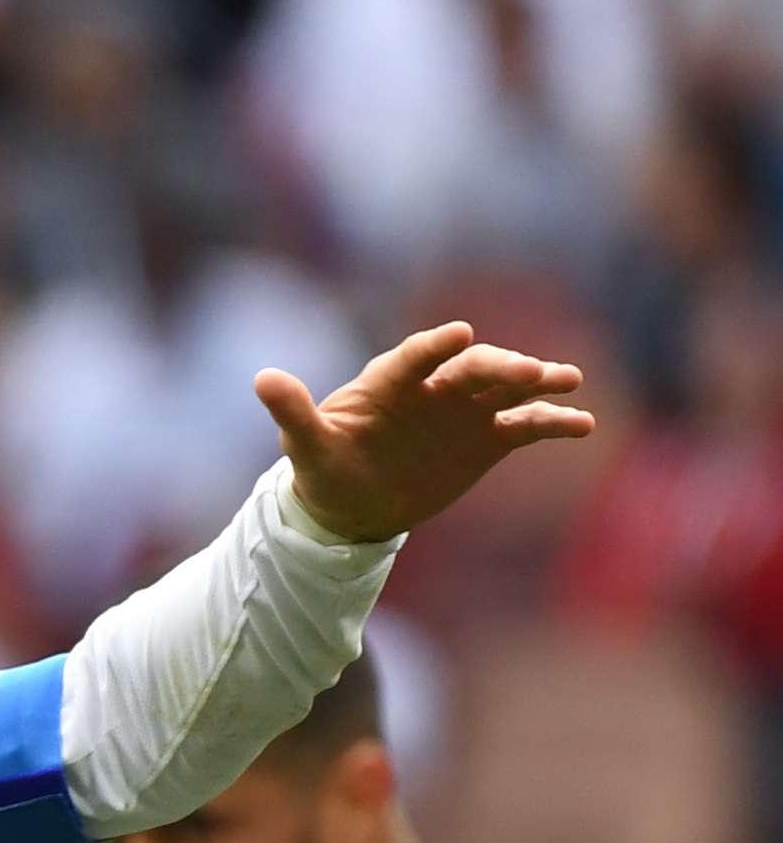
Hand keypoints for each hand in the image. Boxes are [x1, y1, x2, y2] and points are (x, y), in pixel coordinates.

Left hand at [258, 323, 593, 544]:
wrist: (353, 507)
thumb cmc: (326, 469)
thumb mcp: (306, 447)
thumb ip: (293, 413)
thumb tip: (260, 379)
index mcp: (390, 381)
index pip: (415, 356)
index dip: (435, 346)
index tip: (459, 335)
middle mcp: (434, 387)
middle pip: (472, 368)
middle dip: (499, 366)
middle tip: (527, 371)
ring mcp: (465, 410)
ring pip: (508, 388)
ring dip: (538, 381)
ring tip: (567, 380)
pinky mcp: (488, 439)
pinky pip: (526, 426)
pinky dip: (554, 423)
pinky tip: (583, 424)